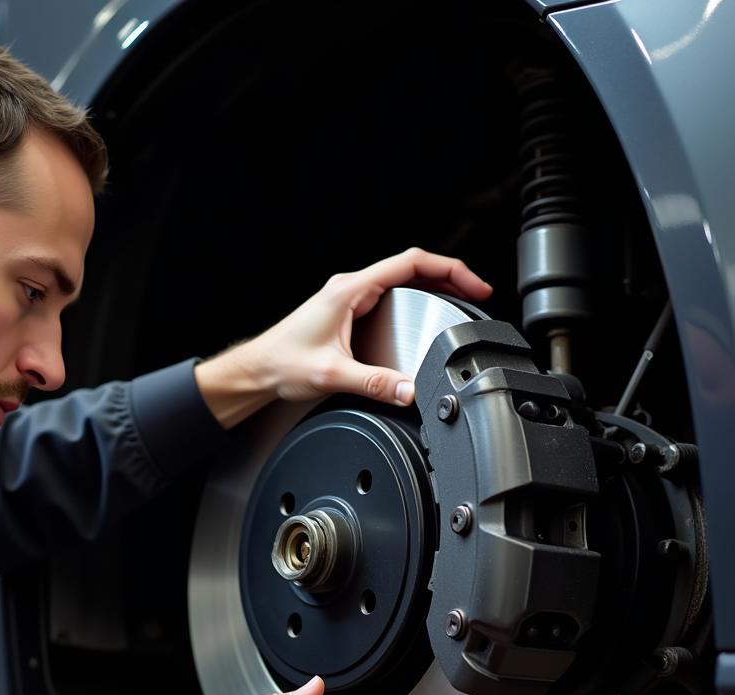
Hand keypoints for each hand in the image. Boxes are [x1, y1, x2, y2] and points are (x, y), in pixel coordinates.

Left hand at [195, 248, 491, 426]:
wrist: (257, 371)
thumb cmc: (282, 363)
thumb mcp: (332, 375)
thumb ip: (374, 384)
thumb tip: (408, 390)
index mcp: (350, 290)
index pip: (410, 263)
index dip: (449, 270)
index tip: (475, 285)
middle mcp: (351, 289)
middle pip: (412, 268)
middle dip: (449, 277)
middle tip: (477, 296)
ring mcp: (350, 300)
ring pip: (402, 282)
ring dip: (433, 288)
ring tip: (461, 302)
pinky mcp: (348, 313)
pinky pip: (390, 298)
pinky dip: (415, 302)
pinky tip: (426, 317)